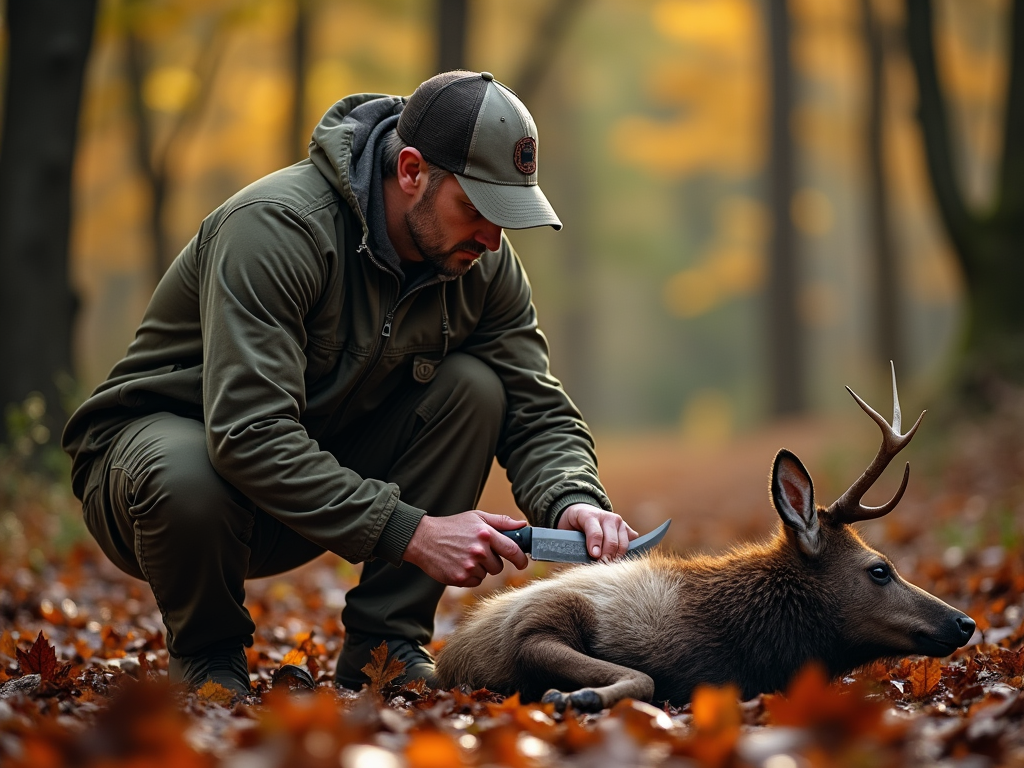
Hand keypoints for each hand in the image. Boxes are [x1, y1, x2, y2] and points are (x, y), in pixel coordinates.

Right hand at [403, 511, 529, 586]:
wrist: (423, 538)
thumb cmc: (452, 526)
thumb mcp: (476, 517)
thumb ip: (501, 522)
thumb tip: (523, 525)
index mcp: (486, 534)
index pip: (512, 550)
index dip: (520, 559)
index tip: (523, 563)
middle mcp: (479, 551)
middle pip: (499, 567)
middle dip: (492, 562)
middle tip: (477, 552)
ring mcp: (469, 566)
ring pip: (486, 575)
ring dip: (479, 569)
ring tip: (464, 556)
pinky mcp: (460, 578)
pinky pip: (474, 582)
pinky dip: (469, 576)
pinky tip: (458, 564)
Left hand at [557, 503, 637, 559]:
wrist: (583, 512)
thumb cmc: (574, 526)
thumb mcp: (568, 530)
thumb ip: (573, 543)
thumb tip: (579, 562)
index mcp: (590, 515)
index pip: (596, 533)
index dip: (595, 546)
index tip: (594, 556)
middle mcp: (607, 517)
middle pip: (611, 542)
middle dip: (606, 557)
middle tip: (600, 567)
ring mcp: (619, 522)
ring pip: (623, 544)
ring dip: (616, 557)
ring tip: (608, 564)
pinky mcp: (627, 528)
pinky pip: (632, 542)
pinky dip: (626, 552)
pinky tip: (617, 558)